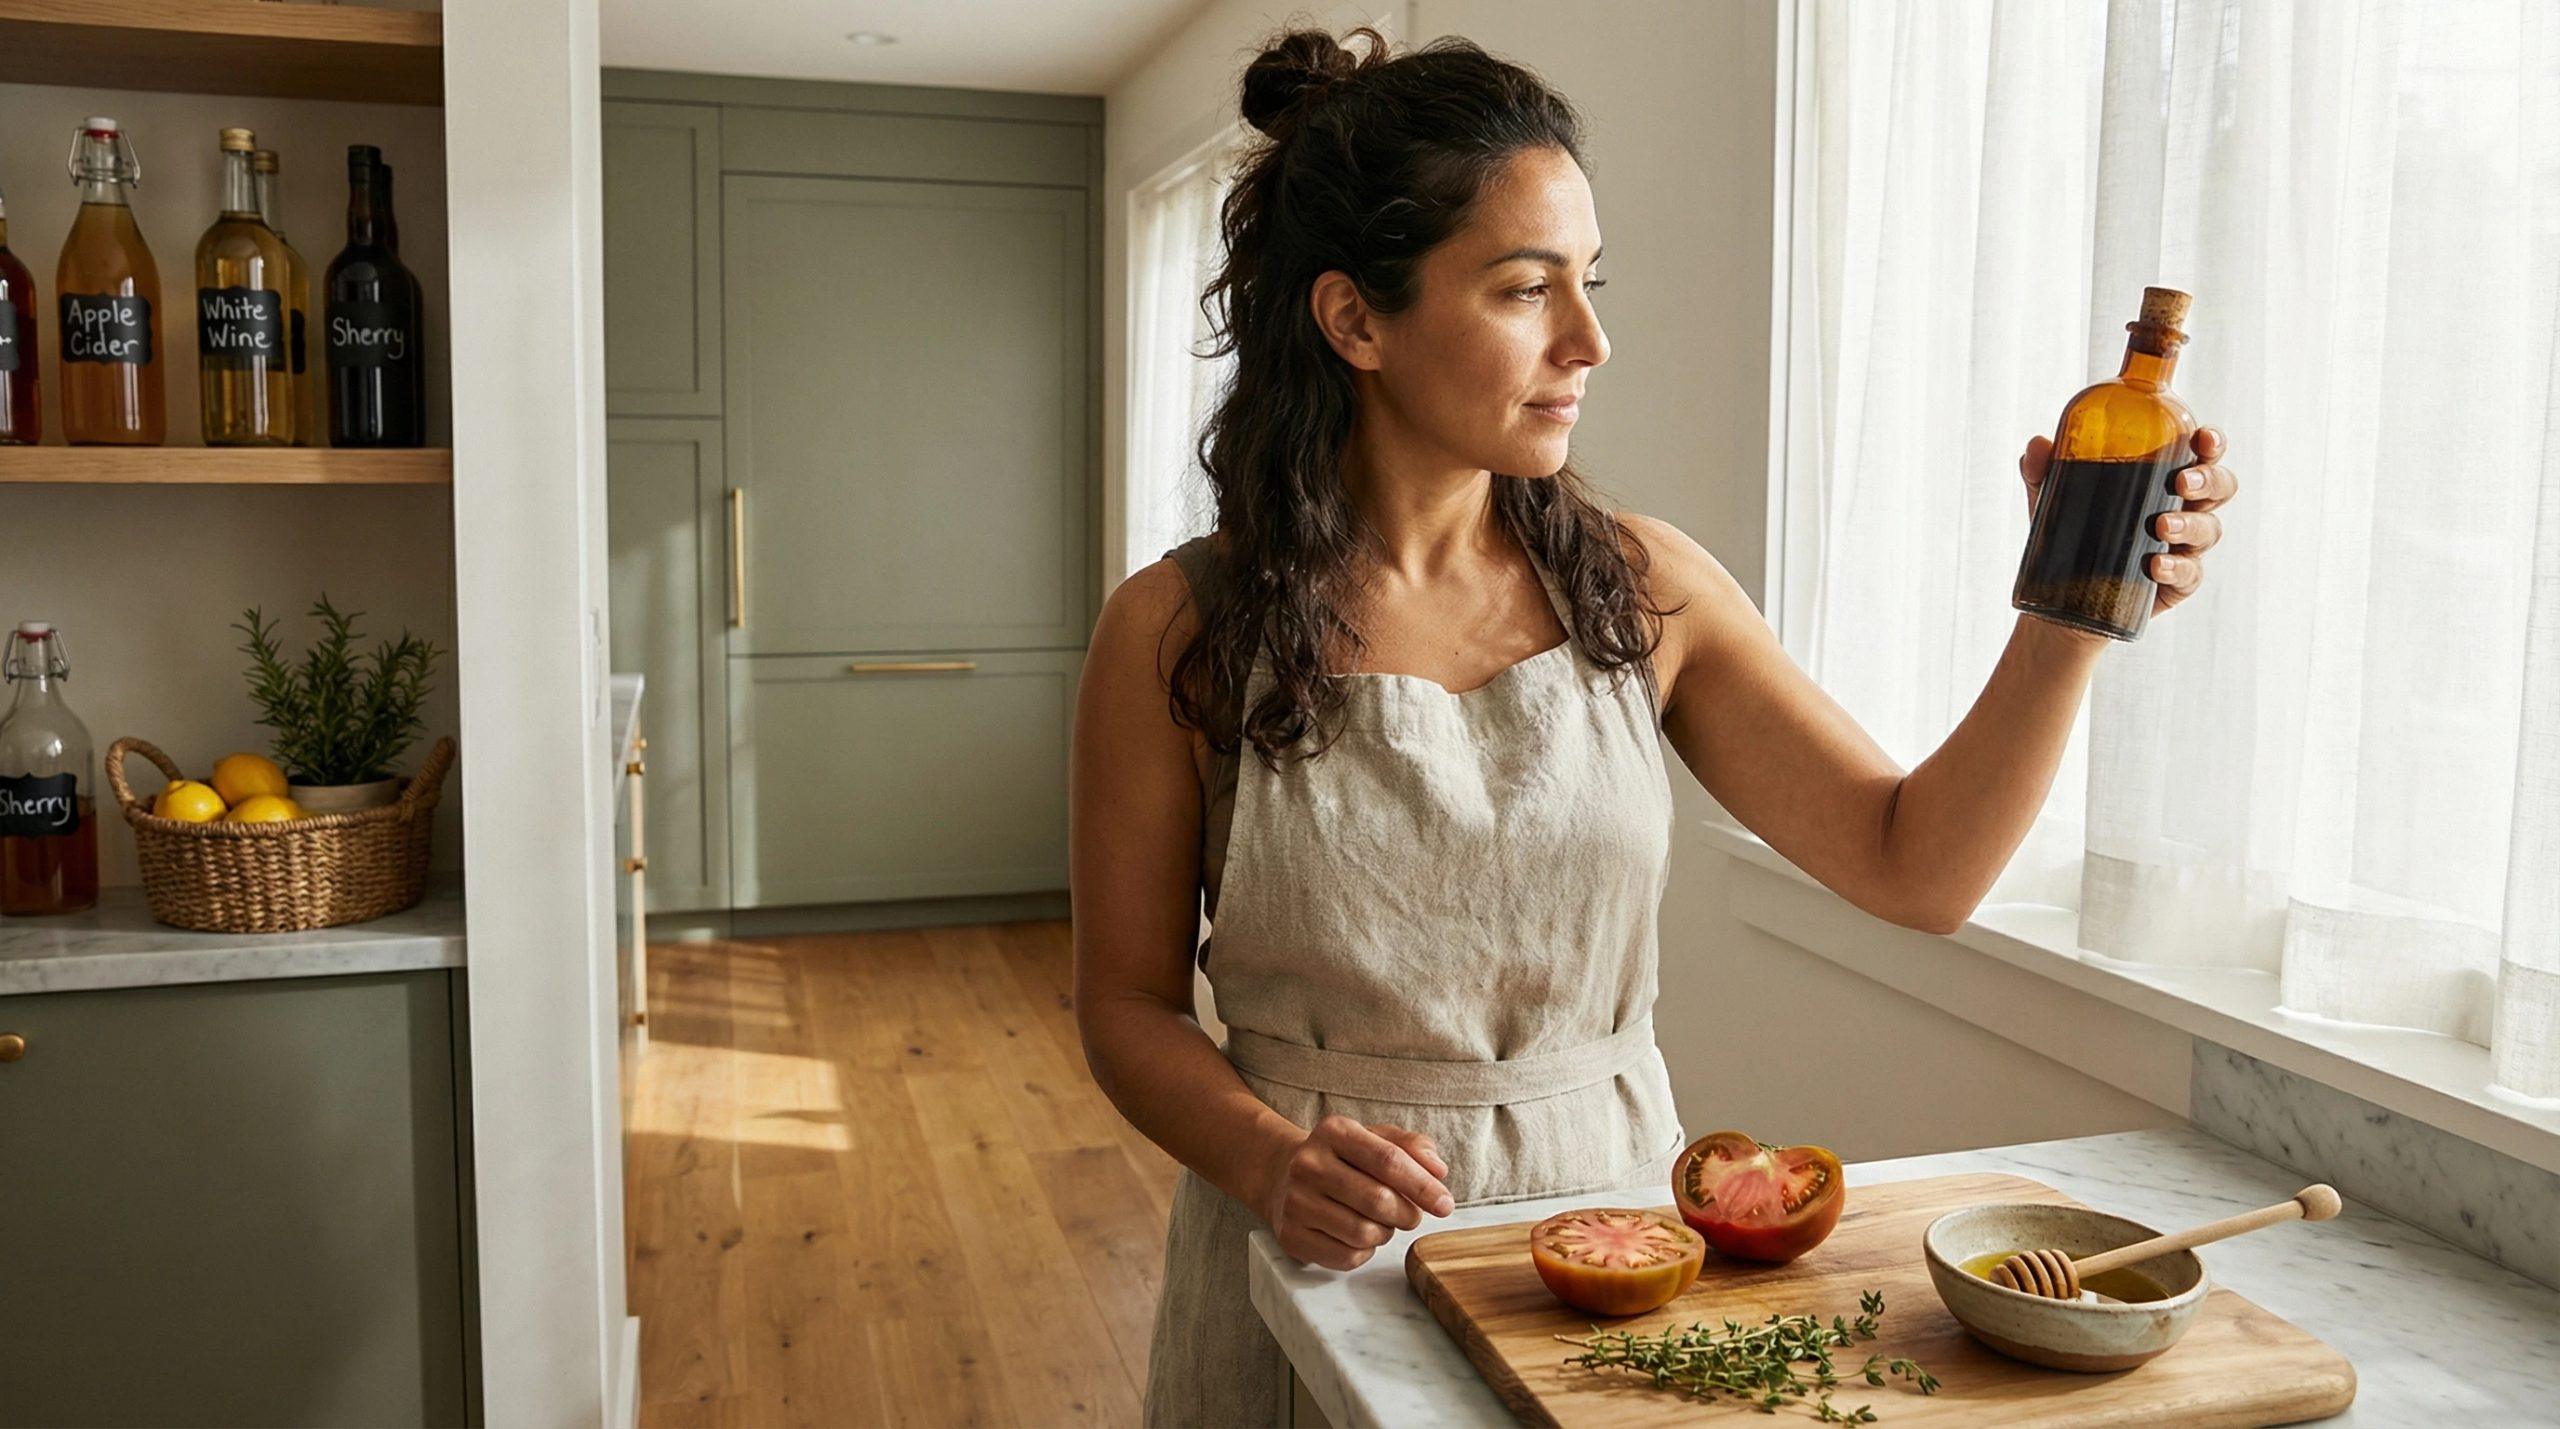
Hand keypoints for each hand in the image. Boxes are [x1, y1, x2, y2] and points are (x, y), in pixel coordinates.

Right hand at [1254, 1114, 1454, 1270]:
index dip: (1422, 1186)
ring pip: (1363, 1233)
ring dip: (1385, 1232)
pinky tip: (1359, 1236)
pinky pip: (1346, 1257)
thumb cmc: (1343, 1158)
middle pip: (1378, 1200)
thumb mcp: (1375, 1138)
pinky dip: (1365, 1251)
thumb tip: (1438, 1171)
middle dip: (1407, 1214)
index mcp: (1334, 1131)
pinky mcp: (1290, 1236)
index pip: (1388, 1160)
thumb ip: (1412, 1147)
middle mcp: (1308, 1163)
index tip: (1445, 1205)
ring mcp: (1295, 1201)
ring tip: (1381, 1221)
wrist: (1281, 1174)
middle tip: (1411, 1215)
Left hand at [2019, 427, 2237, 618]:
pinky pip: (2191, 574)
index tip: (2202, 437)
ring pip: (2209, 529)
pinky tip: (2157, 565)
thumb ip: (2044, 470)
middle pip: (2220, 487)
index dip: (2211, 443)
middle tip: (2182, 482)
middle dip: (2209, 480)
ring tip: (2162, 525)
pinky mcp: (2178, 582)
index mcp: (2165, 478)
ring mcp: (2184, 546)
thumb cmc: (2072, 530)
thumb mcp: (2053, 497)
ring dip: (2190, 524)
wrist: (2062, 593)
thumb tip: (2037, 445)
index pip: (2201, 453)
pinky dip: (2177, 568)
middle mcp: (2184, 508)